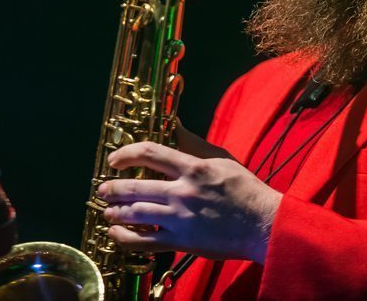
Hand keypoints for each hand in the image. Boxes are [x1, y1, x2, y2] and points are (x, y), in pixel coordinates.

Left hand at [98, 129, 282, 264]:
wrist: (263, 224)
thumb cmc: (245, 189)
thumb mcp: (221, 158)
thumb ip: (194, 143)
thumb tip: (175, 124)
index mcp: (193, 168)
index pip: (150, 154)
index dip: (126, 154)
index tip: (114, 159)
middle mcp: (183, 192)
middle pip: (136, 187)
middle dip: (113, 188)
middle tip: (102, 188)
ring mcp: (181, 219)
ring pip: (136, 213)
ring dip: (115, 211)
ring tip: (107, 210)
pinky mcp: (182, 242)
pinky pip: (146, 241)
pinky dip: (126, 238)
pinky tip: (115, 234)